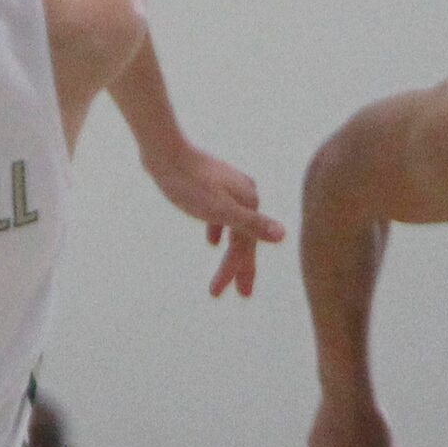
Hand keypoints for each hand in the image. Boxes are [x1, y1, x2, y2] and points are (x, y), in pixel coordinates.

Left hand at [145, 142, 285, 297]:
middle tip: (241, 294)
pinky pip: (221, 215)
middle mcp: (246, 194)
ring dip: (229, 252)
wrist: (164, 152)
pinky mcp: (213, 183)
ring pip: (233, 228)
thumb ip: (252, 224)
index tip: (222, 293)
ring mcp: (230, 187)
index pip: (244, 246)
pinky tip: (211, 241)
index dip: (236, 271)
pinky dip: (219, 231)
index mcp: (249, 201)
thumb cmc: (189, 184)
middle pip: (243, 238)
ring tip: (226, 273)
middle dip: (238, 267)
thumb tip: (282, 235)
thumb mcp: (219, 209)